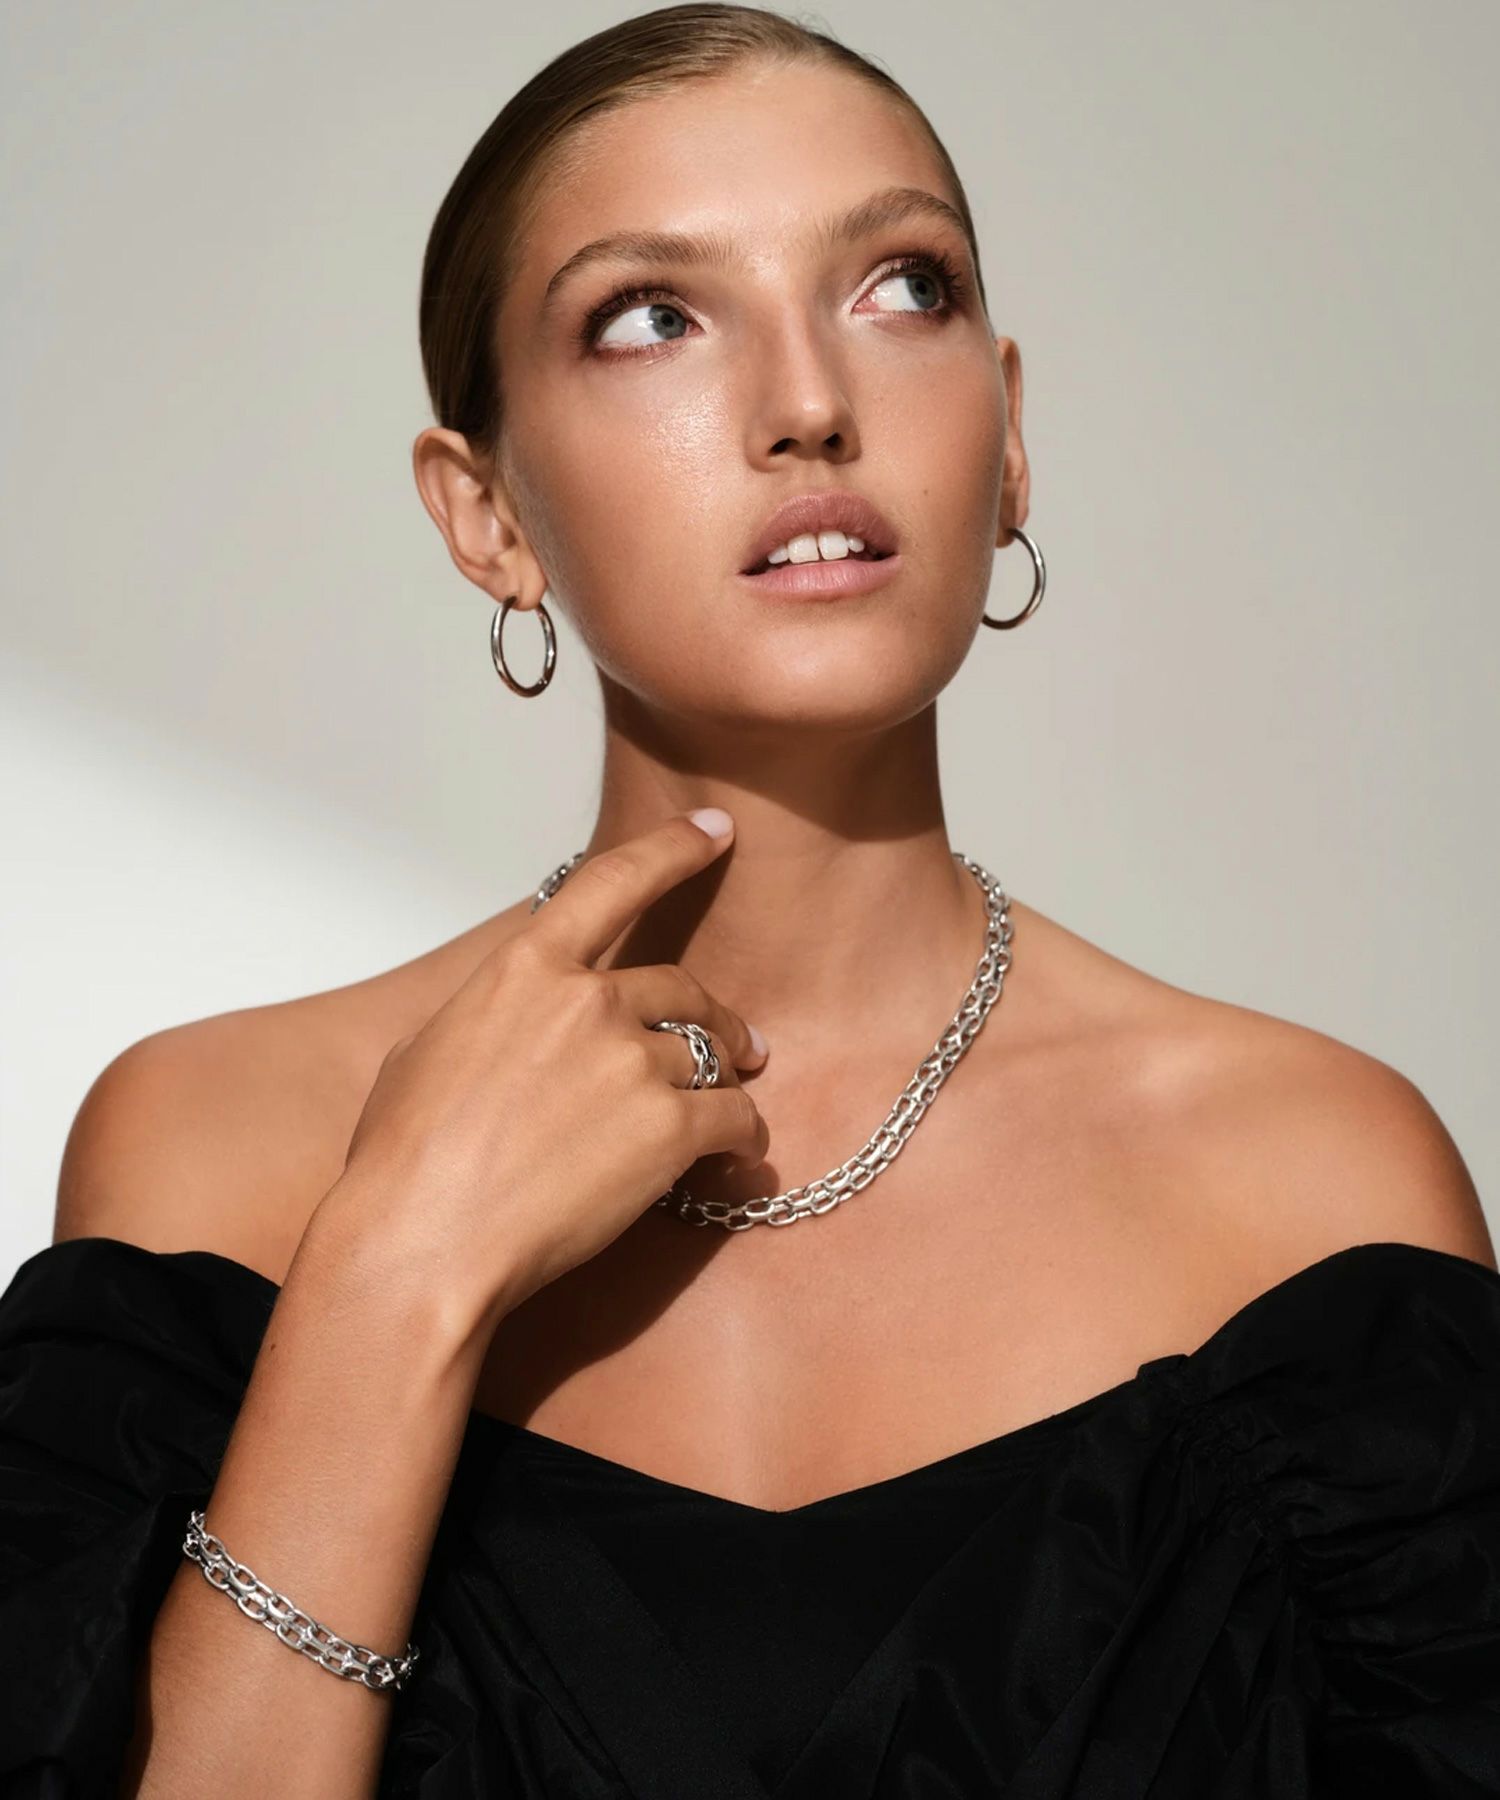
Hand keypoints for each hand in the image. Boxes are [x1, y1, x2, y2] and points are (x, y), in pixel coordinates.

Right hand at [323, 810, 768, 1335]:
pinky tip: (740, 1155)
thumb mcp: (424, 1052)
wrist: (422, 1242)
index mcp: (524, 970)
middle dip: (711, 1014)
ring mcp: (632, 1062)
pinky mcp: (669, 1128)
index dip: (673, 849)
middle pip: (680, 987)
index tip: (715, 830)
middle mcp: (586, 1001)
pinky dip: (746, 1136)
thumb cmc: (403, 1162)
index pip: (613, 883)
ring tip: (732, 1105)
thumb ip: (489, 1016)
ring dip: (725, 1078)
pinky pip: (735, 1118)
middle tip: (736, 1042)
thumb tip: (508, 1023)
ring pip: (709, 1055)